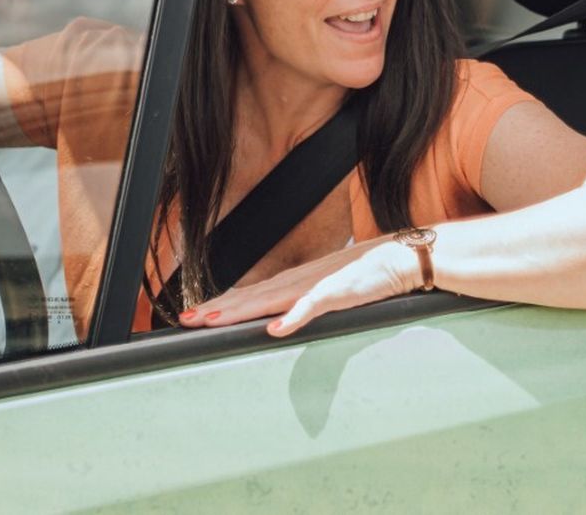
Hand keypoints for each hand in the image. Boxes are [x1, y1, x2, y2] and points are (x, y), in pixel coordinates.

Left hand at [179, 237, 418, 336]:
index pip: (248, 296)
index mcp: (292, 282)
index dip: (219, 306)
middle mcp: (296, 280)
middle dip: (217, 309)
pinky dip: (294, 316)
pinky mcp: (338, 291)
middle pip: (249, 297)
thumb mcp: (324, 291)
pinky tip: (276, 328)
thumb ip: (301, 304)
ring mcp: (315, 284)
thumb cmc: (363, 275)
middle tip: (186, 320)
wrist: (399, 257)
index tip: (192, 316)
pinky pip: (313, 305)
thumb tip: (277, 321)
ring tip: (213, 321)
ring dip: (241, 311)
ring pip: (270, 299)